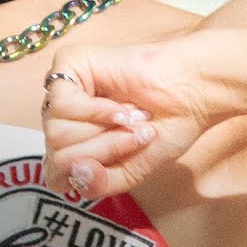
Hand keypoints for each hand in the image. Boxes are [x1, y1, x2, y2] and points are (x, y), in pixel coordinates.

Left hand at [41, 37, 214, 198]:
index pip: (54, 177)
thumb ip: (99, 183)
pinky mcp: (68, 63)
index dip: (92, 175)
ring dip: (104, 132)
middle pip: (57, 154)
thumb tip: (77, 172)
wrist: (191, 93)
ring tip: (130, 118)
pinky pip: (64, 104)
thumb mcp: (130, 170)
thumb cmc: (165, 126)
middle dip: (104, 150)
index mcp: (72, 143)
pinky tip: (120, 106)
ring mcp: (62, 90)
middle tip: (133, 135)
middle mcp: (61, 117)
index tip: (124, 158)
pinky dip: (98, 111)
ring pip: (58, 132)